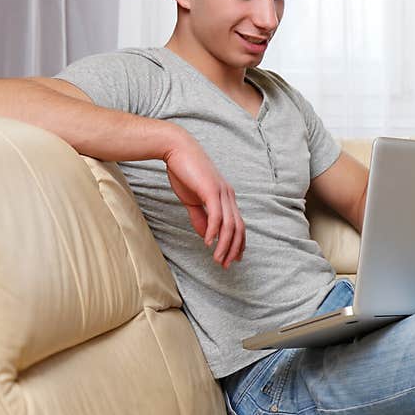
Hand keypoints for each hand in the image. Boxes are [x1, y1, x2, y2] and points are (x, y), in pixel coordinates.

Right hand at [162, 134, 244, 268]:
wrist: (176, 149)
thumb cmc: (184, 172)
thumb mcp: (193, 200)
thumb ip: (200, 217)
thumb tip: (206, 235)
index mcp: (226, 197)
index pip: (238, 225)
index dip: (238, 243)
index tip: (233, 258)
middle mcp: (229, 195)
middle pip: (238, 228)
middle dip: (233, 249)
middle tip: (226, 265)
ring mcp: (222, 192)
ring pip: (229, 225)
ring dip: (224, 245)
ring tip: (217, 259)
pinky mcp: (211, 190)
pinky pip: (216, 215)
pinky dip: (214, 231)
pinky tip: (208, 242)